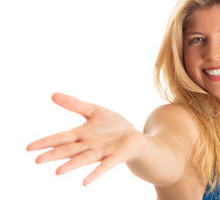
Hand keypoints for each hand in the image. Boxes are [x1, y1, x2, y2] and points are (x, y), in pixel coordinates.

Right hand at [26, 93, 141, 185]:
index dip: (46, 142)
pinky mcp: (115, 156)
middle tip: (38, 160)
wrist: (133, 137)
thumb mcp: (93, 111)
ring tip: (57, 172)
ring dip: (71, 165)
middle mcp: (88, 146)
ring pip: (84, 159)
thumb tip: (52, 95)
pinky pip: (104, 166)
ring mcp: (101, 152)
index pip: (61, 138)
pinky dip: (95, 173)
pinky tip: (85, 182)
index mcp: (81, 135)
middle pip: (69, 150)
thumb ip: (74, 104)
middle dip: (55, 155)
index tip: (28, 148)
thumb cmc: (112, 126)